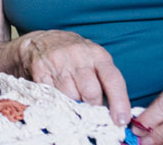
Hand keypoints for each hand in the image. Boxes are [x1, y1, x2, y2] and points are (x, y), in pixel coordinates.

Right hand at [15, 30, 130, 126]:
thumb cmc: (76, 56)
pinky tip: (57, 95)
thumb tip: (114, 113)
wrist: (42, 41)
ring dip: (73, 104)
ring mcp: (59, 62)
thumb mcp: (95, 61)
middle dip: (92, 106)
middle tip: (89, 109)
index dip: (119, 102)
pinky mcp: (41, 70)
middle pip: (91, 92)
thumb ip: (105, 82)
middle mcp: (79, 56)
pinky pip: (52, 95)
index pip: (113, 80)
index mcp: (98, 55)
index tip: (121, 120)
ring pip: (70, 96)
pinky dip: (57, 101)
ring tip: (71, 99)